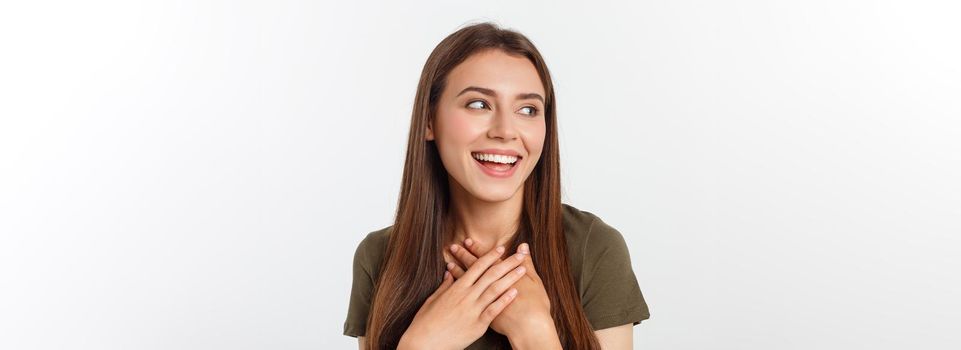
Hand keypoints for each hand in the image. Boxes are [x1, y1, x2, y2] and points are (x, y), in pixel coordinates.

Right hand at [399, 245, 528, 349]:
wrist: (424, 343)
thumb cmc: (426, 322)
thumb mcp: (433, 300)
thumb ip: (444, 285)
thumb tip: (449, 273)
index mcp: (456, 288)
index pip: (477, 267)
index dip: (490, 256)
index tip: (501, 248)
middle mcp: (466, 296)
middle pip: (491, 275)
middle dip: (507, 263)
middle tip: (520, 255)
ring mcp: (473, 310)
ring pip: (495, 290)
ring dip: (510, 278)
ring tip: (523, 270)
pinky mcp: (477, 325)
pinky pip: (494, 310)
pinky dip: (505, 300)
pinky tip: (515, 293)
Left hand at [446, 240, 553, 339]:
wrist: (530, 328)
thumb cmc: (535, 305)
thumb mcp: (534, 281)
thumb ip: (527, 263)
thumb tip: (523, 247)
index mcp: (502, 276)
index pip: (486, 259)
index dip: (476, 249)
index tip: (467, 240)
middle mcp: (489, 287)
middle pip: (473, 268)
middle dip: (463, 256)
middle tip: (454, 247)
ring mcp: (483, 300)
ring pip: (467, 283)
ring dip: (458, 272)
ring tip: (449, 263)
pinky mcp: (481, 314)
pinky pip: (466, 299)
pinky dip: (460, 293)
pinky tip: (454, 287)